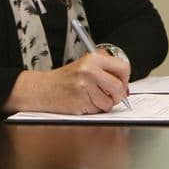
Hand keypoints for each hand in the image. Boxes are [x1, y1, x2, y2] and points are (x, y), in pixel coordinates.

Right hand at [4, 51, 130, 113]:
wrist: (43, 89)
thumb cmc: (65, 78)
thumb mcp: (86, 64)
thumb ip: (106, 69)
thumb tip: (126, 85)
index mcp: (93, 58)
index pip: (123, 68)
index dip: (125, 79)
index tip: (122, 83)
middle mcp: (89, 71)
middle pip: (118, 88)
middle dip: (118, 95)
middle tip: (111, 95)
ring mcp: (84, 87)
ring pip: (109, 102)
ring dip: (104, 104)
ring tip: (92, 97)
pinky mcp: (80, 102)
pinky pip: (97, 110)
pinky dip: (93, 109)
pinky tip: (84, 102)